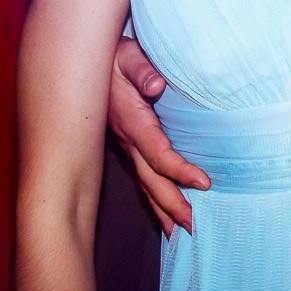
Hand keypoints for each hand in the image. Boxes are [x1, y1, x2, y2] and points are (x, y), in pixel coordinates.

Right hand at [107, 35, 208, 235]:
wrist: (86, 61)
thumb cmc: (112, 56)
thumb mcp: (125, 55)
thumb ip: (141, 69)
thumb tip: (156, 85)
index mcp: (132, 121)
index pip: (158, 153)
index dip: (180, 170)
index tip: (204, 183)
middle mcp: (128, 140)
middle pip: (151, 179)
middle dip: (172, 204)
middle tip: (194, 226)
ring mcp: (127, 145)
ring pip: (145, 184)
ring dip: (162, 209)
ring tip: (180, 235)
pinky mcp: (129, 145)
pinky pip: (143, 177)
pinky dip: (154, 199)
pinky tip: (164, 215)